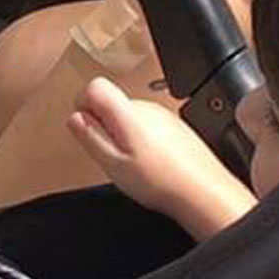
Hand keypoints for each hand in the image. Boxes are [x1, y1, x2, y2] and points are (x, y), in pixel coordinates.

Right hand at [66, 76, 255, 239]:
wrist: (203, 192)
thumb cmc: (162, 181)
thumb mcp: (112, 164)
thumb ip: (90, 137)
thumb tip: (75, 118)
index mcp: (128, 113)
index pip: (94, 86)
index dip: (83, 104)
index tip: (85, 126)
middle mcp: (147, 108)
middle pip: (112, 102)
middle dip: (104, 124)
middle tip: (110, 154)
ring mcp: (163, 116)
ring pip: (130, 115)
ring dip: (123, 134)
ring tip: (131, 162)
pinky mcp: (176, 127)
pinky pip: (148, 125)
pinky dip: (142, 140)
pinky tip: (149, 163)